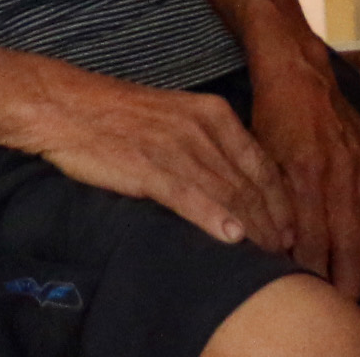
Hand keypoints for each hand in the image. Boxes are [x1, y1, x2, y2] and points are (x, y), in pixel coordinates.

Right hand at [11, 64, 293, 255]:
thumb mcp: (176, 118)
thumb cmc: (119, 117)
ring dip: (252, 226)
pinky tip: (231, 237)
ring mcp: (177, 147)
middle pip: (250, 181)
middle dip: (273, 218)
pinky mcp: (149, 166)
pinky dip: (213, 218)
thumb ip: (206, 143)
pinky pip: (189, 196)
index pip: (260, 162)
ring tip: (269, 252)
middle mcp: (203, 128)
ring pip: (227, 192)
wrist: (67, 106)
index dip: (280, 197)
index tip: (291, 224)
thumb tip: (231, 178)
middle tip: (287, 248)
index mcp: (214, 114)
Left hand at [243, 32, 359, 312]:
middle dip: (352, 282)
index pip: (312, 240)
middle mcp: (342, 175)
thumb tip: (277, 250)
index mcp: (306, 176)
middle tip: (352, 311)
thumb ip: (271, 203)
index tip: (315, 300)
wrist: (300, 76)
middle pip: (352, 241)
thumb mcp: (259, 161)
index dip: (314, 273)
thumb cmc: (271, 121)